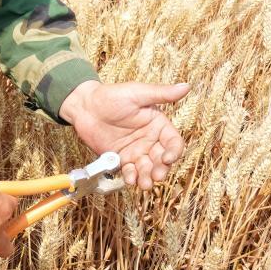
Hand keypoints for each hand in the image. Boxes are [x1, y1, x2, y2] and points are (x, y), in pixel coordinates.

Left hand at [59, 81, 189, 189]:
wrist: (84, 107)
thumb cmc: (110, 95)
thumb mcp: (137, 93)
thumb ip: (161, 93)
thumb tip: (186, 86)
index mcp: (158, 124)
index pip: (173, 142)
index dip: (174, 152)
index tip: (167, 158)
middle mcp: (149, 139)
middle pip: (162, 160)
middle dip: (162, 169)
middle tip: (157, 175)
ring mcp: (136, 150)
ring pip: (148, 169)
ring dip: (148, 177)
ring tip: (144, 183)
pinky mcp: (121, 159)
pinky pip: (130, 171)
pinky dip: (132, 177)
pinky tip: (129, 178)